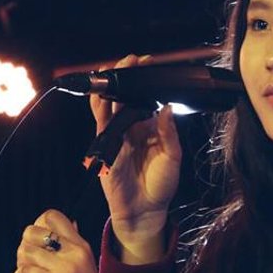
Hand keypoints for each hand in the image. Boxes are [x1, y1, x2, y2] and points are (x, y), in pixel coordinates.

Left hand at [12, 209, 122, 272]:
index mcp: (81, 245)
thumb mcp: (84, 266)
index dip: (36, 226)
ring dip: (20, 264)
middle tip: (28, 263)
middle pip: (32, 231)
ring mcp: (67, 269)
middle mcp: (75, 252)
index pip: (52, 216)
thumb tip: (62, 225)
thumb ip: (71, 247)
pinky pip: (26, 272)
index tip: (36, 244)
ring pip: (27, 251)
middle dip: (23, 247)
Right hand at [91, 54, 181, 261]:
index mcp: (148, 129)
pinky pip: (101, 125)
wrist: (145, 212)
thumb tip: (167, 108)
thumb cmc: (160, 187)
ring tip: (113, 70)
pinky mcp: (106, 148)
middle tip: (130, 60)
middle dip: (124, 77)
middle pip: (123, 98)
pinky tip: (102, 96)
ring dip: (109, 88)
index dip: (144, 81)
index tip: (148, 64)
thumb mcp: (172, 158)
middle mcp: (131, 129)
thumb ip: (168, 134)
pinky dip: (100, 109)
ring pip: (108, 106)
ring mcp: (116, 137)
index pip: (144, 98)